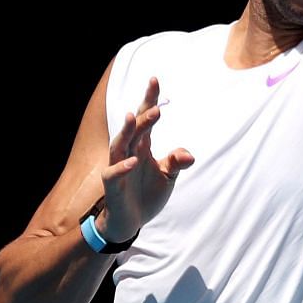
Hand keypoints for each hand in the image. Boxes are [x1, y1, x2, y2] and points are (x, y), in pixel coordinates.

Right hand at [98, 76, 194, 241]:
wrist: (129, 222)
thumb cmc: (146, 195)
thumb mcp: (168, 177)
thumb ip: (176, 163)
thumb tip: (189, 155)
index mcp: (142, 146)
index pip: (146, 118)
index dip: (150, 99)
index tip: (155, 79)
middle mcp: (128, 152)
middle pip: (135, 129)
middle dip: (144, 115)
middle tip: (157, 105)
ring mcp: (118, 167)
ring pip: (120, 144)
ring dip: (127, 131)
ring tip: (135, 117)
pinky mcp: (112, 185)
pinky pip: (114, 173)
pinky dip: (123, 167)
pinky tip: (133, 161)